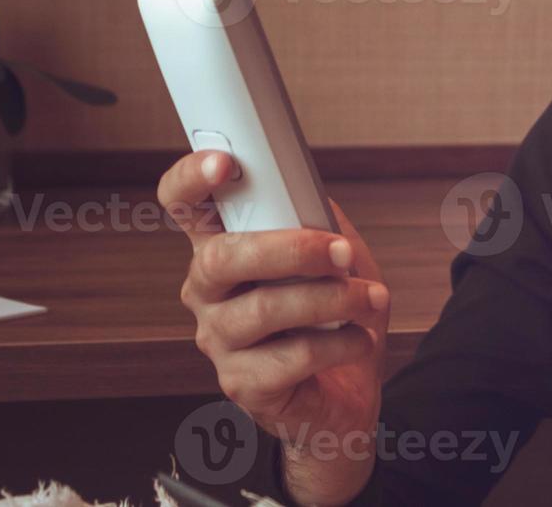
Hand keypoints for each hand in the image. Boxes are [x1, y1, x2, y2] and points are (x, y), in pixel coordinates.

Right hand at [158, 150, 390, 505]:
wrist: (348, 389)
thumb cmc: (334, 312)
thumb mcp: (334, 251)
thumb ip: (317, 217)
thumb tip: (310, 193)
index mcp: (221, 246)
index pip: (183, 203)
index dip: (192, 179)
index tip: (225, 163)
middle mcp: (207, 292)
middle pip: (220, 258)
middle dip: (289, 249)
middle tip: (339, 252)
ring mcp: (219, 341)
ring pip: (263, 309)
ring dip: (331, 299)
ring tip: (368, 297)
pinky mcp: (243, 385)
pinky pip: (292, 357)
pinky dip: (339, 342)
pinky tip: (360, 338)